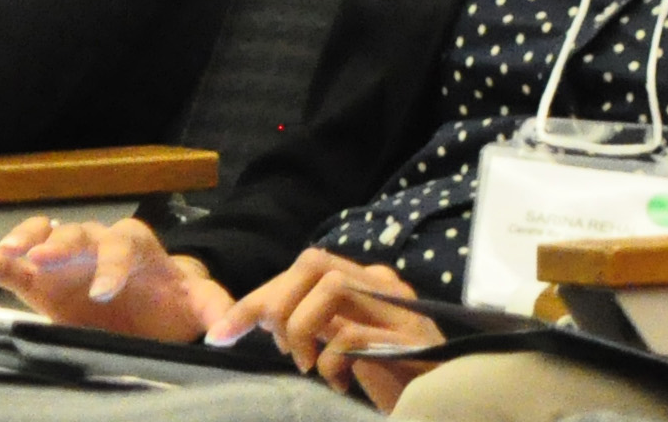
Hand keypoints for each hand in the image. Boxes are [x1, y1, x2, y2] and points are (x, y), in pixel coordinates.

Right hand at [0, 217, 232, 342]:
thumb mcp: (197, 305)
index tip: (105, 291)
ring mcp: (64, 257)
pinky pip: (11, 265)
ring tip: (6, 254)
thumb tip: (231, 332)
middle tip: (47, 258)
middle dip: (63, 243)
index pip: (124, 244)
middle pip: (78, 232)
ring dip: (24, 240)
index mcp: (135, 247)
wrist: (147, 306)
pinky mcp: (38, 277)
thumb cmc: (169, 302)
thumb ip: (216, 310)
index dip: (113, 264)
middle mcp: (96, 243)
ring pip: (43, 235)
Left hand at [210, 248, 438, 407]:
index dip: (255, 299)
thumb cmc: (394, 378)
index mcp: (364, 282)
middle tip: (278, 347)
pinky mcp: (407, 340)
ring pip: (330, 285)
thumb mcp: (343, 344)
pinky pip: (350, 335)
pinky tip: (338, 383)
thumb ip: (315, 324)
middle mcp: (381, 284)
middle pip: (312, 262)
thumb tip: (262, 319)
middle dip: (276, 303)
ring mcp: (397, 308)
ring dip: (302, 327)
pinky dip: (331, 361)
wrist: (447, 405)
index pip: (303, 268)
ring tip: (307, 363)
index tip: (220, 334)